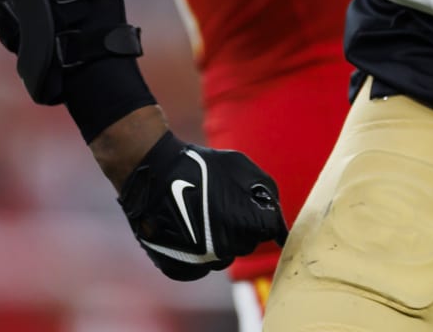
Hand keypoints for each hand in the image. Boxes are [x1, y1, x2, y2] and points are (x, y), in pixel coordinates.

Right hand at [118, 132, 288, 280]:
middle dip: (242, 225)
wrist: (154, 172)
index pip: (270, 230)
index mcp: (243, 225)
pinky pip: (201, 266)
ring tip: (204, 214)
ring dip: (221, 240)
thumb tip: (278, 218)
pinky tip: (191, 231)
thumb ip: (266, 191)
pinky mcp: (179, 268)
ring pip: (224, 256)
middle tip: (222, 203)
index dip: (262, 213)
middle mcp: (224, 248)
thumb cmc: (200, 165)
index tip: (252, 204)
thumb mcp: (241, 166)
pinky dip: (199, 253)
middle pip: (248, 243)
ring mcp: (200, 261)